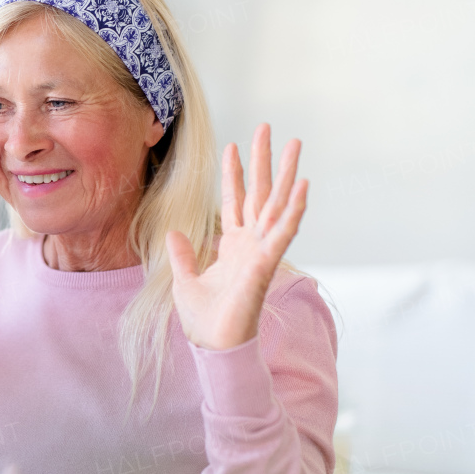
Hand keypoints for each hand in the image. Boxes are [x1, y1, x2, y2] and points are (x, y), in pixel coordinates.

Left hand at [166, 123, 308, 349]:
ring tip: (295, 144)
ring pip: (277, 204)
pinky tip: (302, 186)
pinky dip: (293, 210)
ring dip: (287, 174)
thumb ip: (182, 255)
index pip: (235, 200)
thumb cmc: (204, 318)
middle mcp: (251, 243)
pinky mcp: (266, 265)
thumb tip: (172, 233)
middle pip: (260, 192)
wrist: (213, 346)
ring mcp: (261, 252)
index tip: (233, 145)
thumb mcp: (184, 279)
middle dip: (264, 161)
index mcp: (233, 244)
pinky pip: (283, 233)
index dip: (235, 173)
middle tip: (269, 128)